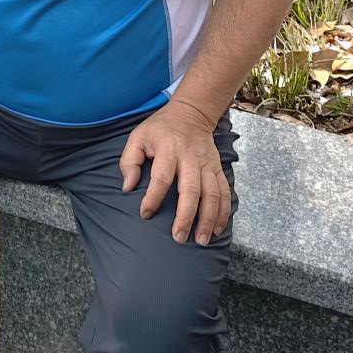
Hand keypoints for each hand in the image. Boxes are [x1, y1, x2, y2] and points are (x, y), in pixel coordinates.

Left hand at [119, 99, 230, 245]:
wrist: (192, 112)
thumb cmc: (161, 128)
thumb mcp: (138, 136)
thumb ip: (129, 161)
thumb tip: (128, 187)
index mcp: (168, 150)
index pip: (161, 178)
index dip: (153, 198)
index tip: (146, 214)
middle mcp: (190, 158)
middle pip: (191, 190)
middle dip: (186, 216)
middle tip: (178, 237)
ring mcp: (207, 164)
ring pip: (212, 194)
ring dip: (208, 219)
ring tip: (201, 240)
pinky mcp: (217, 168)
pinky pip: (224, 192)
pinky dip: (223, 212)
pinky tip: (217, 228)